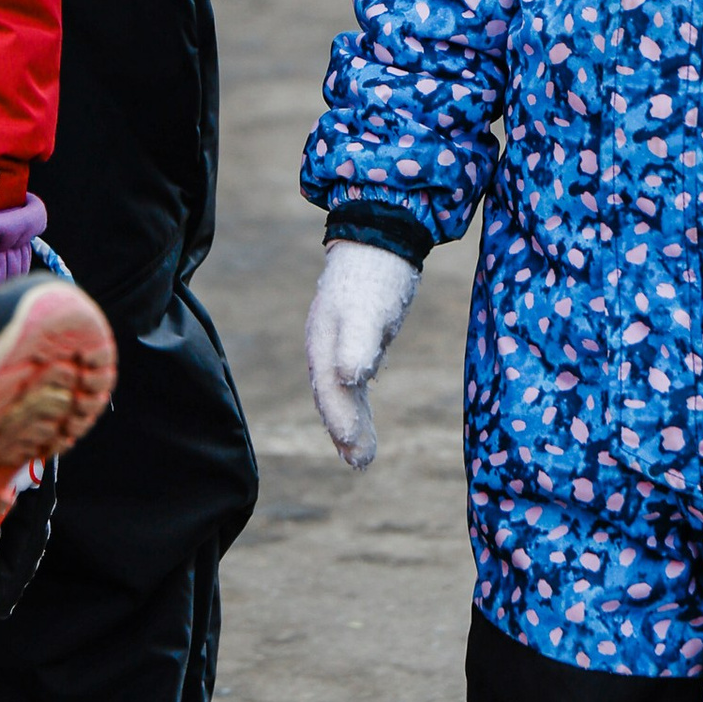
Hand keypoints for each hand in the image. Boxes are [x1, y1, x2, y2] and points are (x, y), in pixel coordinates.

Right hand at [305, 240, 418, 468]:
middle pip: (331, 398)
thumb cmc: (374, 274)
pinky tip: (362, 423)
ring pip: (340, 395)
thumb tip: (348, 378)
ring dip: (349, 426)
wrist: (378, 238)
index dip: (339, 419)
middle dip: (343, 432)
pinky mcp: (355, 343)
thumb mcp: (366, 309)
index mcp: (324, 342)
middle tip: (361, 464)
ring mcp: (338, 346)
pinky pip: (351, 384)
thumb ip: (357, 343)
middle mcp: (325, 348)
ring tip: (362, 458)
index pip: (328, 390)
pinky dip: (356, 407)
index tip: (353, 445)